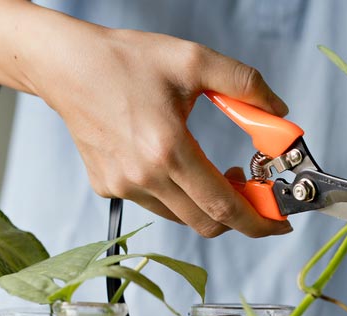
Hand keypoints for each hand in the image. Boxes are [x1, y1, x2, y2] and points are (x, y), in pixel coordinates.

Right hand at [29, 25, 292, 237]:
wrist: (67, 67)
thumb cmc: (126, 61)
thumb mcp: (194, 60)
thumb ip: (244, 84)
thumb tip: (279, 112)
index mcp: (168, 148)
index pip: (223, 206)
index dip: (258, 222)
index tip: (279, 225)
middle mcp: (143, 176)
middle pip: (206, 222)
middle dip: (238, 216)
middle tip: (251, 189)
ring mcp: (123, 187)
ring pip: (180, 216)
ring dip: (205, 203)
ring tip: (211, 170)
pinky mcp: (107, 188)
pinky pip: (154, 204)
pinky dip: (175, 194)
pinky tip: (172, 162)